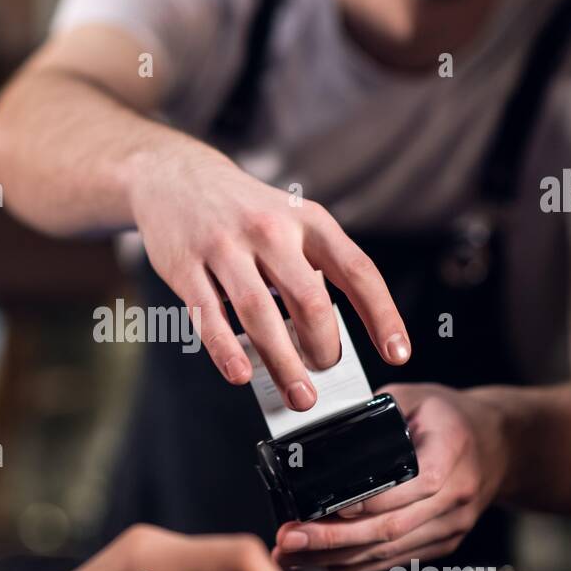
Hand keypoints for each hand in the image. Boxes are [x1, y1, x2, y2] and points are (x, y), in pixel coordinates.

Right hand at [128, 152, 409, 411]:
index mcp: (307, 220)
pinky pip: (209, 316)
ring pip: (260, 314)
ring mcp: (224, 247)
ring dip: (283, 362)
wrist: (174, 175)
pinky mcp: (185, 266)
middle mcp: (269, 229)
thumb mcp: (289, 220)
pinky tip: (240, 374)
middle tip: (325, 373)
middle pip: (309, 300)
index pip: (357, 271)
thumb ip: (310, 268)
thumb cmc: (241, 210)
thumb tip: (324, 338)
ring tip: (298, 395)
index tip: (396, 352)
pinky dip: (227, 350)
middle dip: (324, 349)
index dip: (382, 315)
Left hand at [272, 383, 509, 570]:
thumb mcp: (416, 397)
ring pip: (389, 550)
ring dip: (335, 558)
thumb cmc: (452, 418)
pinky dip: (357, 565)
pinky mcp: (443, 543)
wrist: (502, 446)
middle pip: (392, 527)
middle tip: (289, 539)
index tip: (327, 508)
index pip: (413, 485)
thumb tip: (325, 428)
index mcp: (451, 451)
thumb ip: (376, 411)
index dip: (369, 502)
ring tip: (291, 557)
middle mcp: (455, 496)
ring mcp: (451, 525)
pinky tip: (321, 564)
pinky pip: (396, 560)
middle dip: (334, 539)